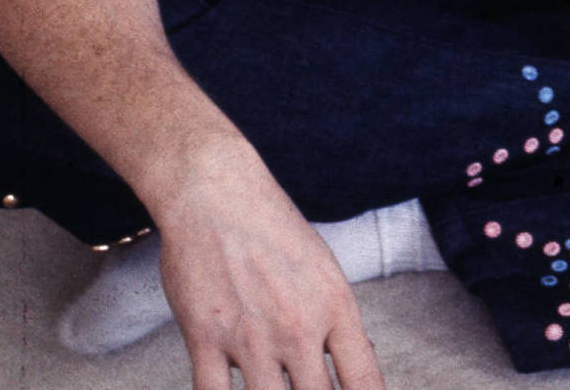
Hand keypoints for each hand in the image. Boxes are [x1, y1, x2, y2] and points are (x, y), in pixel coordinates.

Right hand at [153, 148, 383, 389]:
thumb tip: (357, 360)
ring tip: (274, 389)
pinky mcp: (205, 339)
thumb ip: (337, 322)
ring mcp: (251, 338)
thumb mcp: (325, 272)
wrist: (218, 198)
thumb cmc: (274, 231)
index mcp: (337, 309)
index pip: (364, 380)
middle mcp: (299, 329)